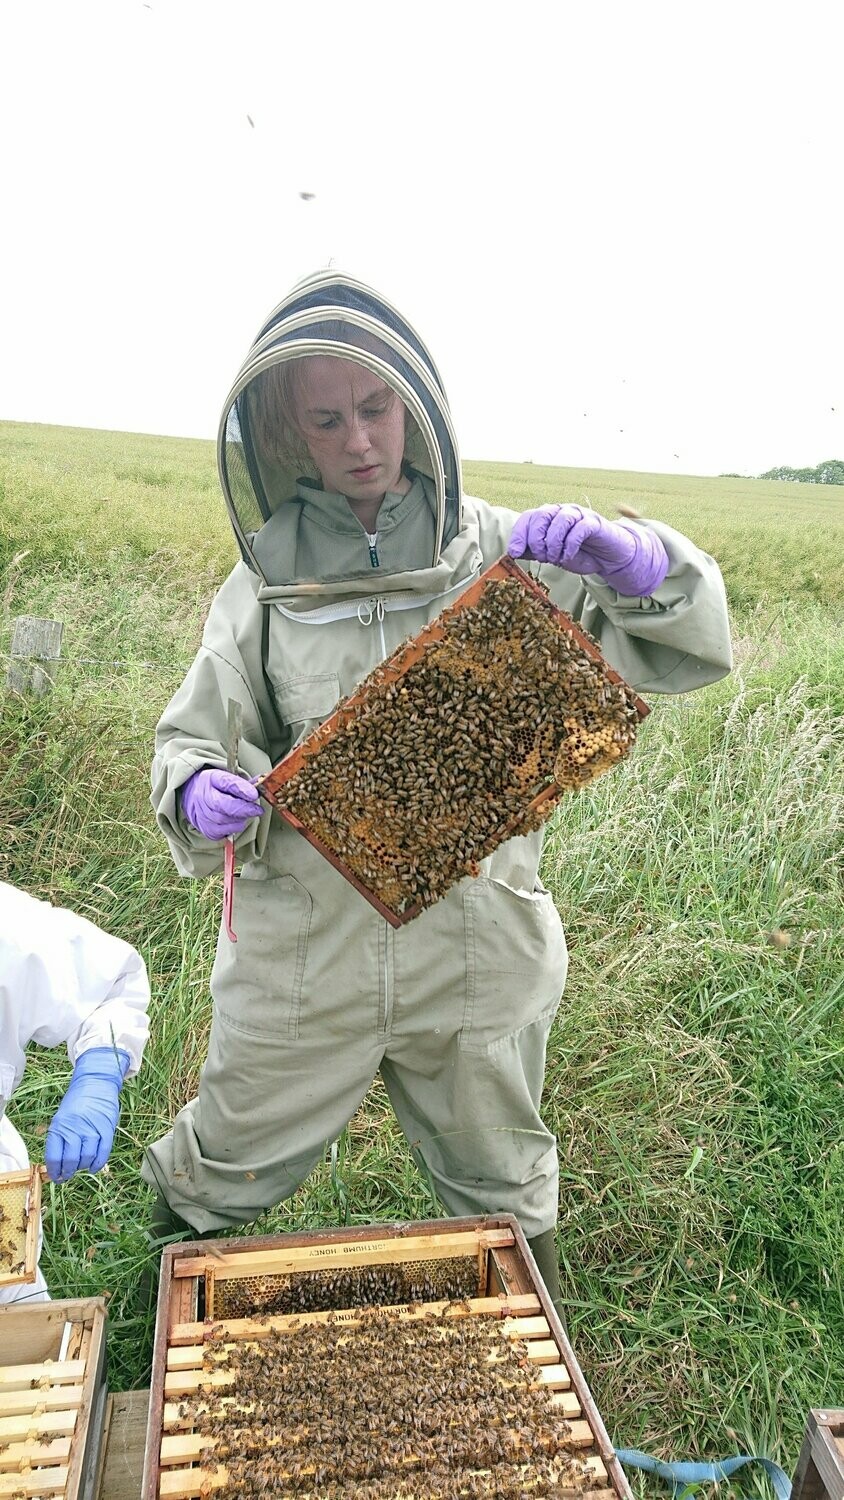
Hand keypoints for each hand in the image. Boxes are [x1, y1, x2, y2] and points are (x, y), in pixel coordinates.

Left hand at [45, 1048, 129, 1181]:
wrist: (96, 1083)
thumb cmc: (76, 1103)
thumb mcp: (61, 1118)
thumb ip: (59, 1139)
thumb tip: (57, 1165)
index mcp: (60, 1126)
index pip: (54, 1156)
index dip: (54, 1171)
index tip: (55, 1177)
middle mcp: (75, 1128)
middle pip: (71, 1160)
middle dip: (68, 1172)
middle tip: (67, 1175)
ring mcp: (92, 1128)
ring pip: (87, 1158)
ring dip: (83, 1167)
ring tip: (81, 1167)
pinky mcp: (107, 1129)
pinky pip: (103, 1152)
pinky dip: (98, 1164)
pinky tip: (93, 1167)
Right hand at [180, 768, 264, 839]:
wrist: (196, 798)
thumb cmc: (217, 788)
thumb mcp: (228, 778)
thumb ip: (244, 783)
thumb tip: (262, 782)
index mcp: (211, 779)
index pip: (226, 783)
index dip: (241, 789)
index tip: (254, 794)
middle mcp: (203, 796)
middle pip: (223, 805)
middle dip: (244, 809)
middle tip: (258, 810)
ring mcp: (202, 814)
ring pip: (224, 820)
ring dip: (240, 818)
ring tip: (246, 813)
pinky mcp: (206, 829)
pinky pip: (223, 832)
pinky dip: (234, 827)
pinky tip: (237, 822)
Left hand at [508, 504, 668, 596]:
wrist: (608, 557)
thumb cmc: (579, 553)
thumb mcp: (552, 555)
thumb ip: (534, 551)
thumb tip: (512, 552)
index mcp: (549, 516)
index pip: (528, 517)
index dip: (519, 534)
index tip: (515, 553)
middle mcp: (562, 511)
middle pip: (542, 515)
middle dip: (536, 539)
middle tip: (541, 556)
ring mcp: (579, 514)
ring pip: (560, 519)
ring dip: (553, 542)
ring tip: (555, 558)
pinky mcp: (594, 522)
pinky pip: (580, 528)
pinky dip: (570, 544)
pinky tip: (568, 556)